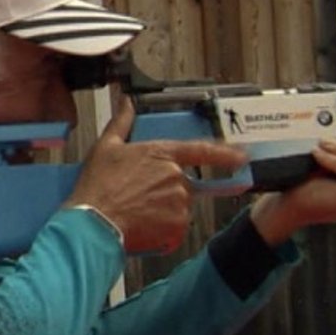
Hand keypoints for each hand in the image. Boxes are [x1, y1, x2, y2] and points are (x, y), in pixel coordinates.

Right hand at [63, 95, 249, 252]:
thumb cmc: (98, 186)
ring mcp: (179, 203)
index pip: (201, 150)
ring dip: (164, 212)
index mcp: (162, 154)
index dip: (225, 154)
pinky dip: (163, 231)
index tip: (242, 157)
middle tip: (140, 199)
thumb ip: (121, 123)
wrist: (94, 222)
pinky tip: (142, 227)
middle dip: (166, 192)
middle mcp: (176, 177)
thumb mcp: (106, 147)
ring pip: (179, 207)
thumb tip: (125, 104)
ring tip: (137, 212)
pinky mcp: (177, 227)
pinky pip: (175, 229)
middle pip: (183, 184)